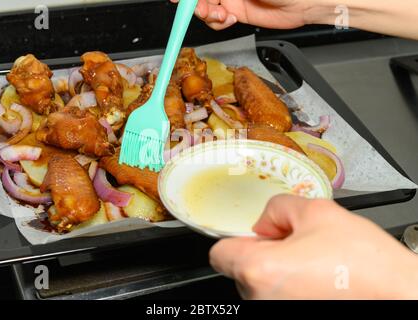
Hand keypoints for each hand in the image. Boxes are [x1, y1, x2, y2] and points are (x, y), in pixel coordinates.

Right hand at [170, 0, 315, 29]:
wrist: (307, 1)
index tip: (177, 0)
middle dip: (195, 3)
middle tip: (200, 8)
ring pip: (206, 7)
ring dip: (207, 14)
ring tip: (221, 16)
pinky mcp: (237, 12)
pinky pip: (217, 20)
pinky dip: (218, 23)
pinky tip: (229, 20)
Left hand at [210, 195, 417, 298]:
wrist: (399, 295)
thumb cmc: (364, 264)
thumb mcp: (317, 211)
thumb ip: (277, 208)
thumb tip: (264, 221)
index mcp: (260, 270)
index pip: (219, 253)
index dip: (236, 238)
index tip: (253, 235)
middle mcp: (261, 299)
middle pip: (240, 268)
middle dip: (262, 252)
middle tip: (295, 244)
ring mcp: (274, 312)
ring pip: (259, 285)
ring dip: (276, 271)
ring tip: (312, 264)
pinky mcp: (287, 318)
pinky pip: (275, 297)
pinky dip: (288, 288)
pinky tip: (315, 280)